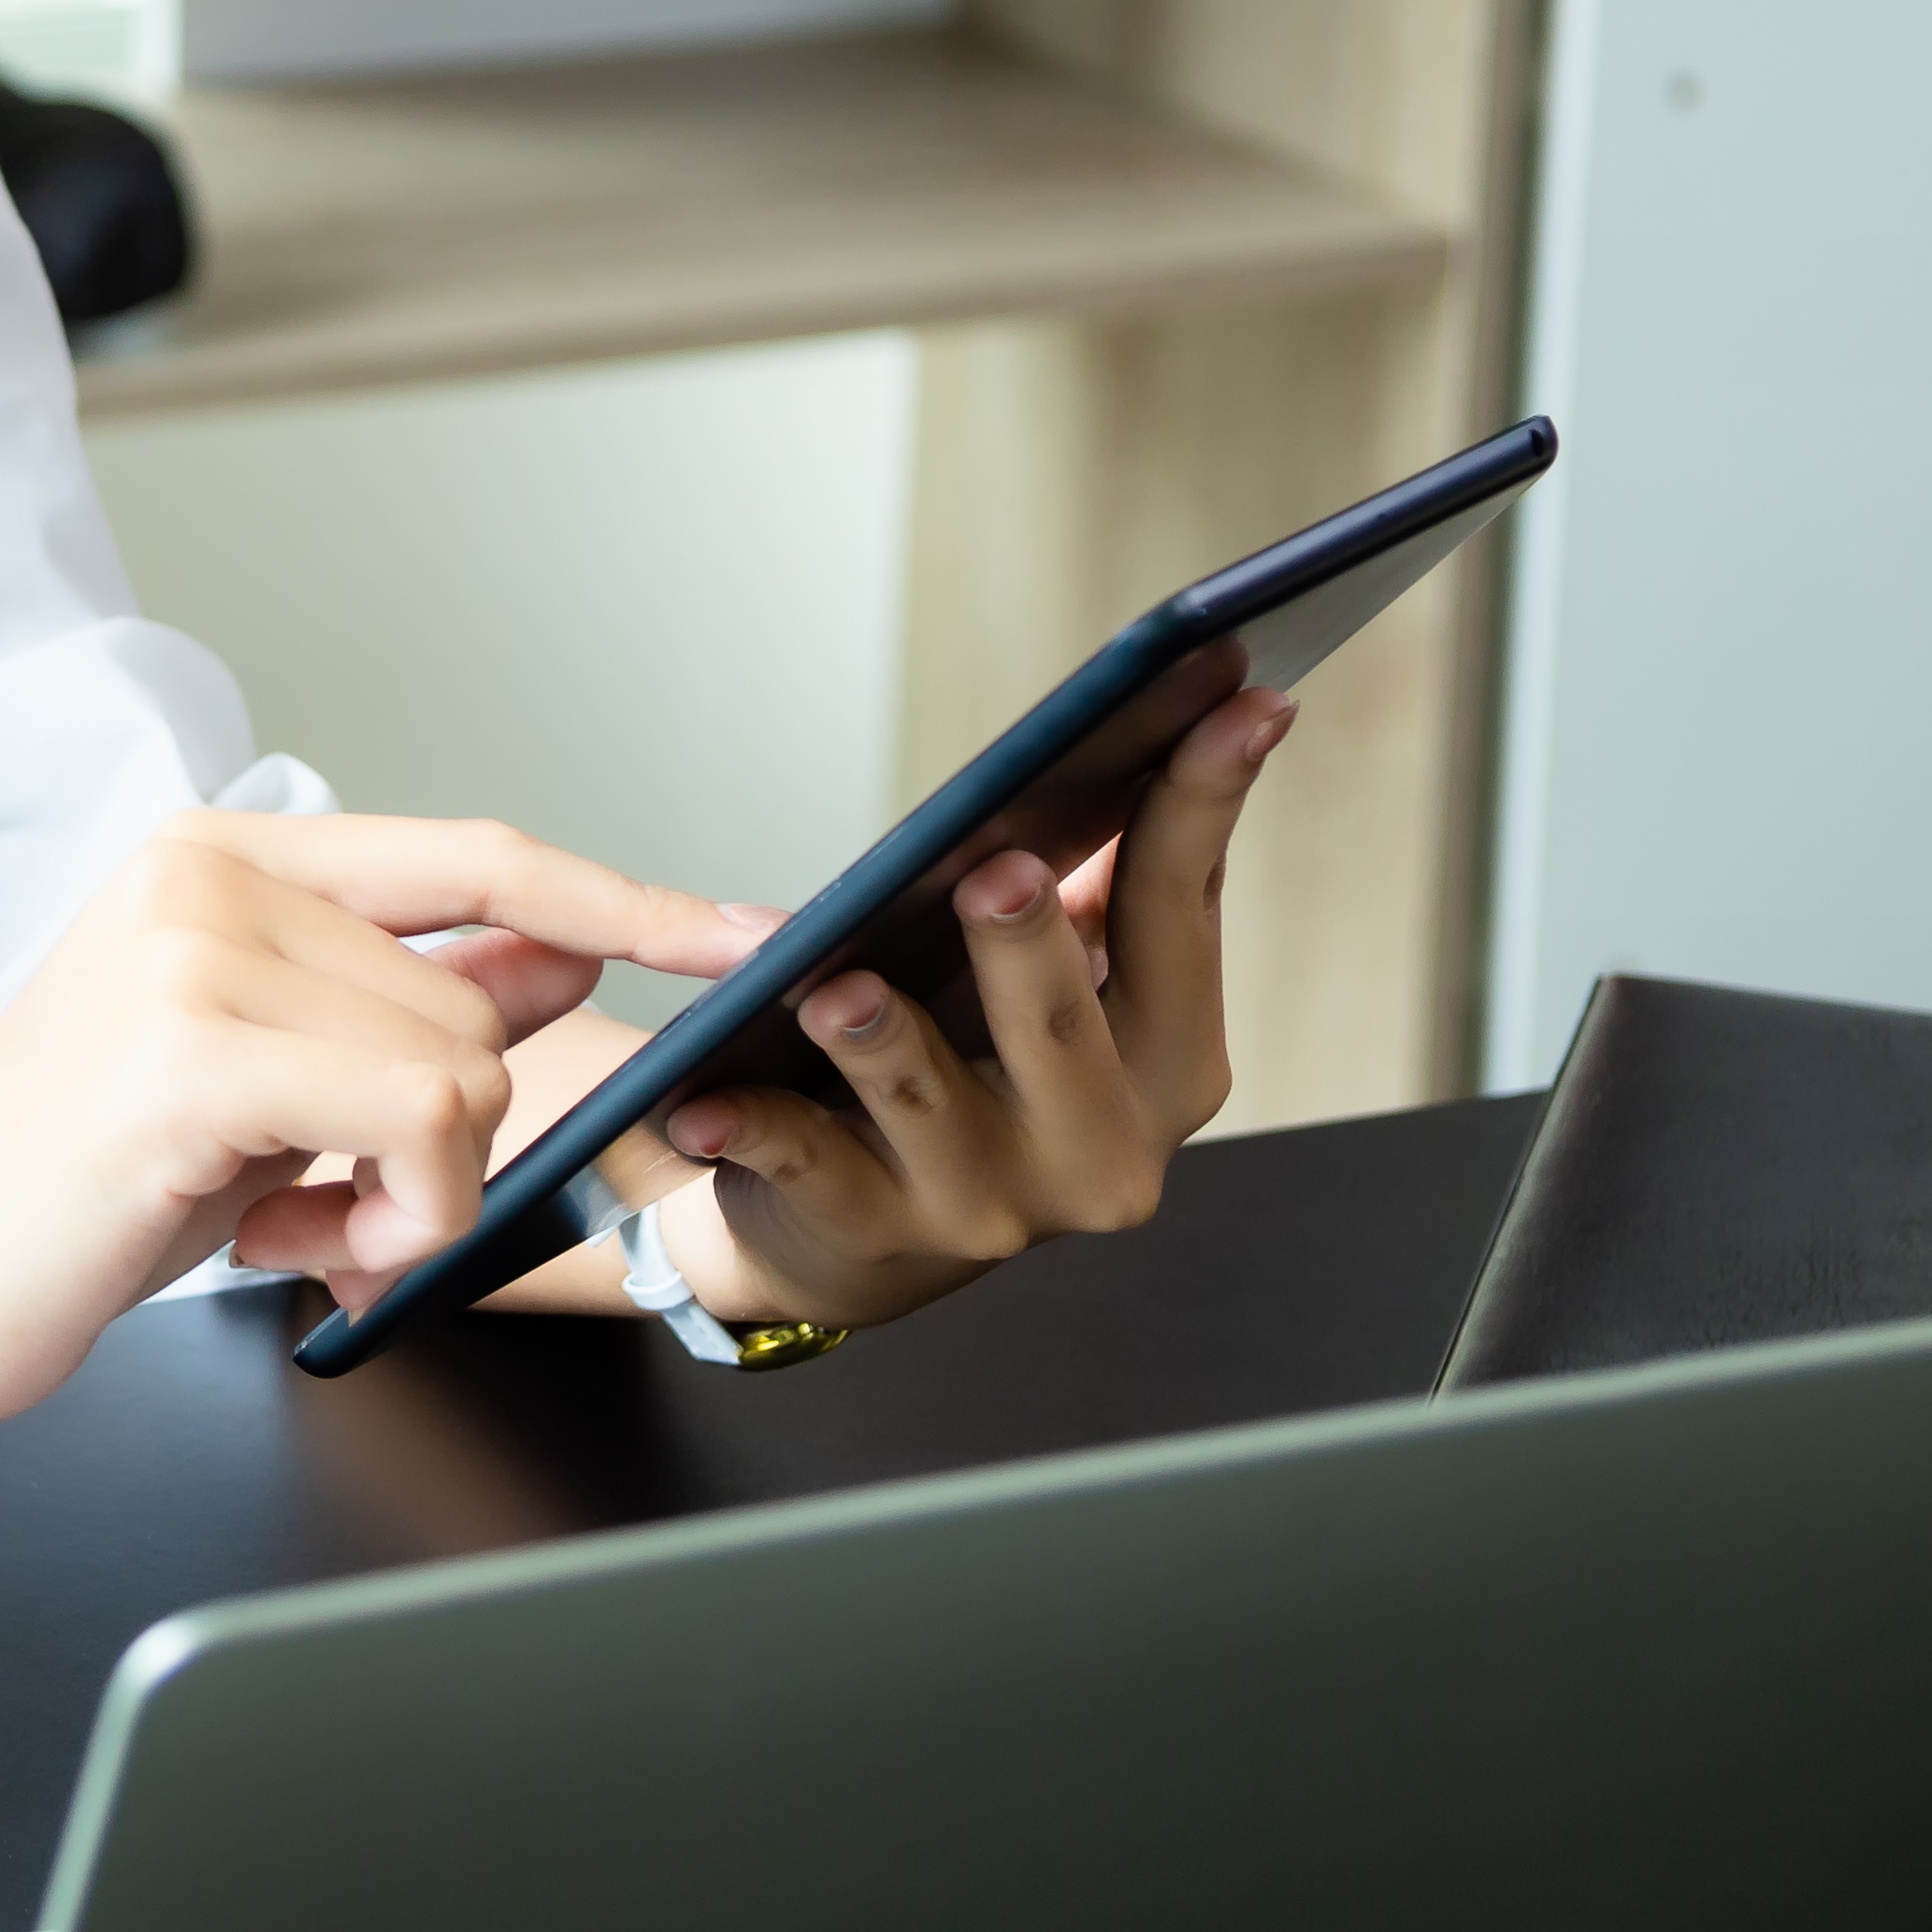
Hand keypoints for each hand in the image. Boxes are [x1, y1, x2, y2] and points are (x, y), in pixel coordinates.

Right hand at [0, 812, 769, 1429]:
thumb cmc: (69, 1190)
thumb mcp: (262, 1085)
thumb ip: (401, 1006)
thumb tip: (558, 953)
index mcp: (222, 858)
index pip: (480, 853)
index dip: (626, 893)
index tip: (744, 932)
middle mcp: (209, 873)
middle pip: (485, 1004)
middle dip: (447, 1144)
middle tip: (327, 1212)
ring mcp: (196, 949)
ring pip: (464, 1072)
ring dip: (412, 1198)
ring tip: (287, 1227)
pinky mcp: (194, 1050)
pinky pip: (420, 1128)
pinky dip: (394, 1218)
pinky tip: (288, 1245)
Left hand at [634, 686, 1292, 1332]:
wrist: (861, 1227)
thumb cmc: (974, 1058)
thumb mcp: (1048, 973)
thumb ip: (1093, 875)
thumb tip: (1121, 732)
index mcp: (1166, 1062)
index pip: (1180, 917)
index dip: (1202, 805)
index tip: (1236, 702)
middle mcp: (1097, 1146)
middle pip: (1062, 1029)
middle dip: (1029, 946)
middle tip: (1000, 869)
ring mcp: (985, 1204)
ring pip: (928, 1102)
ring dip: (879, 1039)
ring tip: (832, 988)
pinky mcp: (869, 1229)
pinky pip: (801, 1165)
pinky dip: (747, 1130)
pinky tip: (695, 1105)